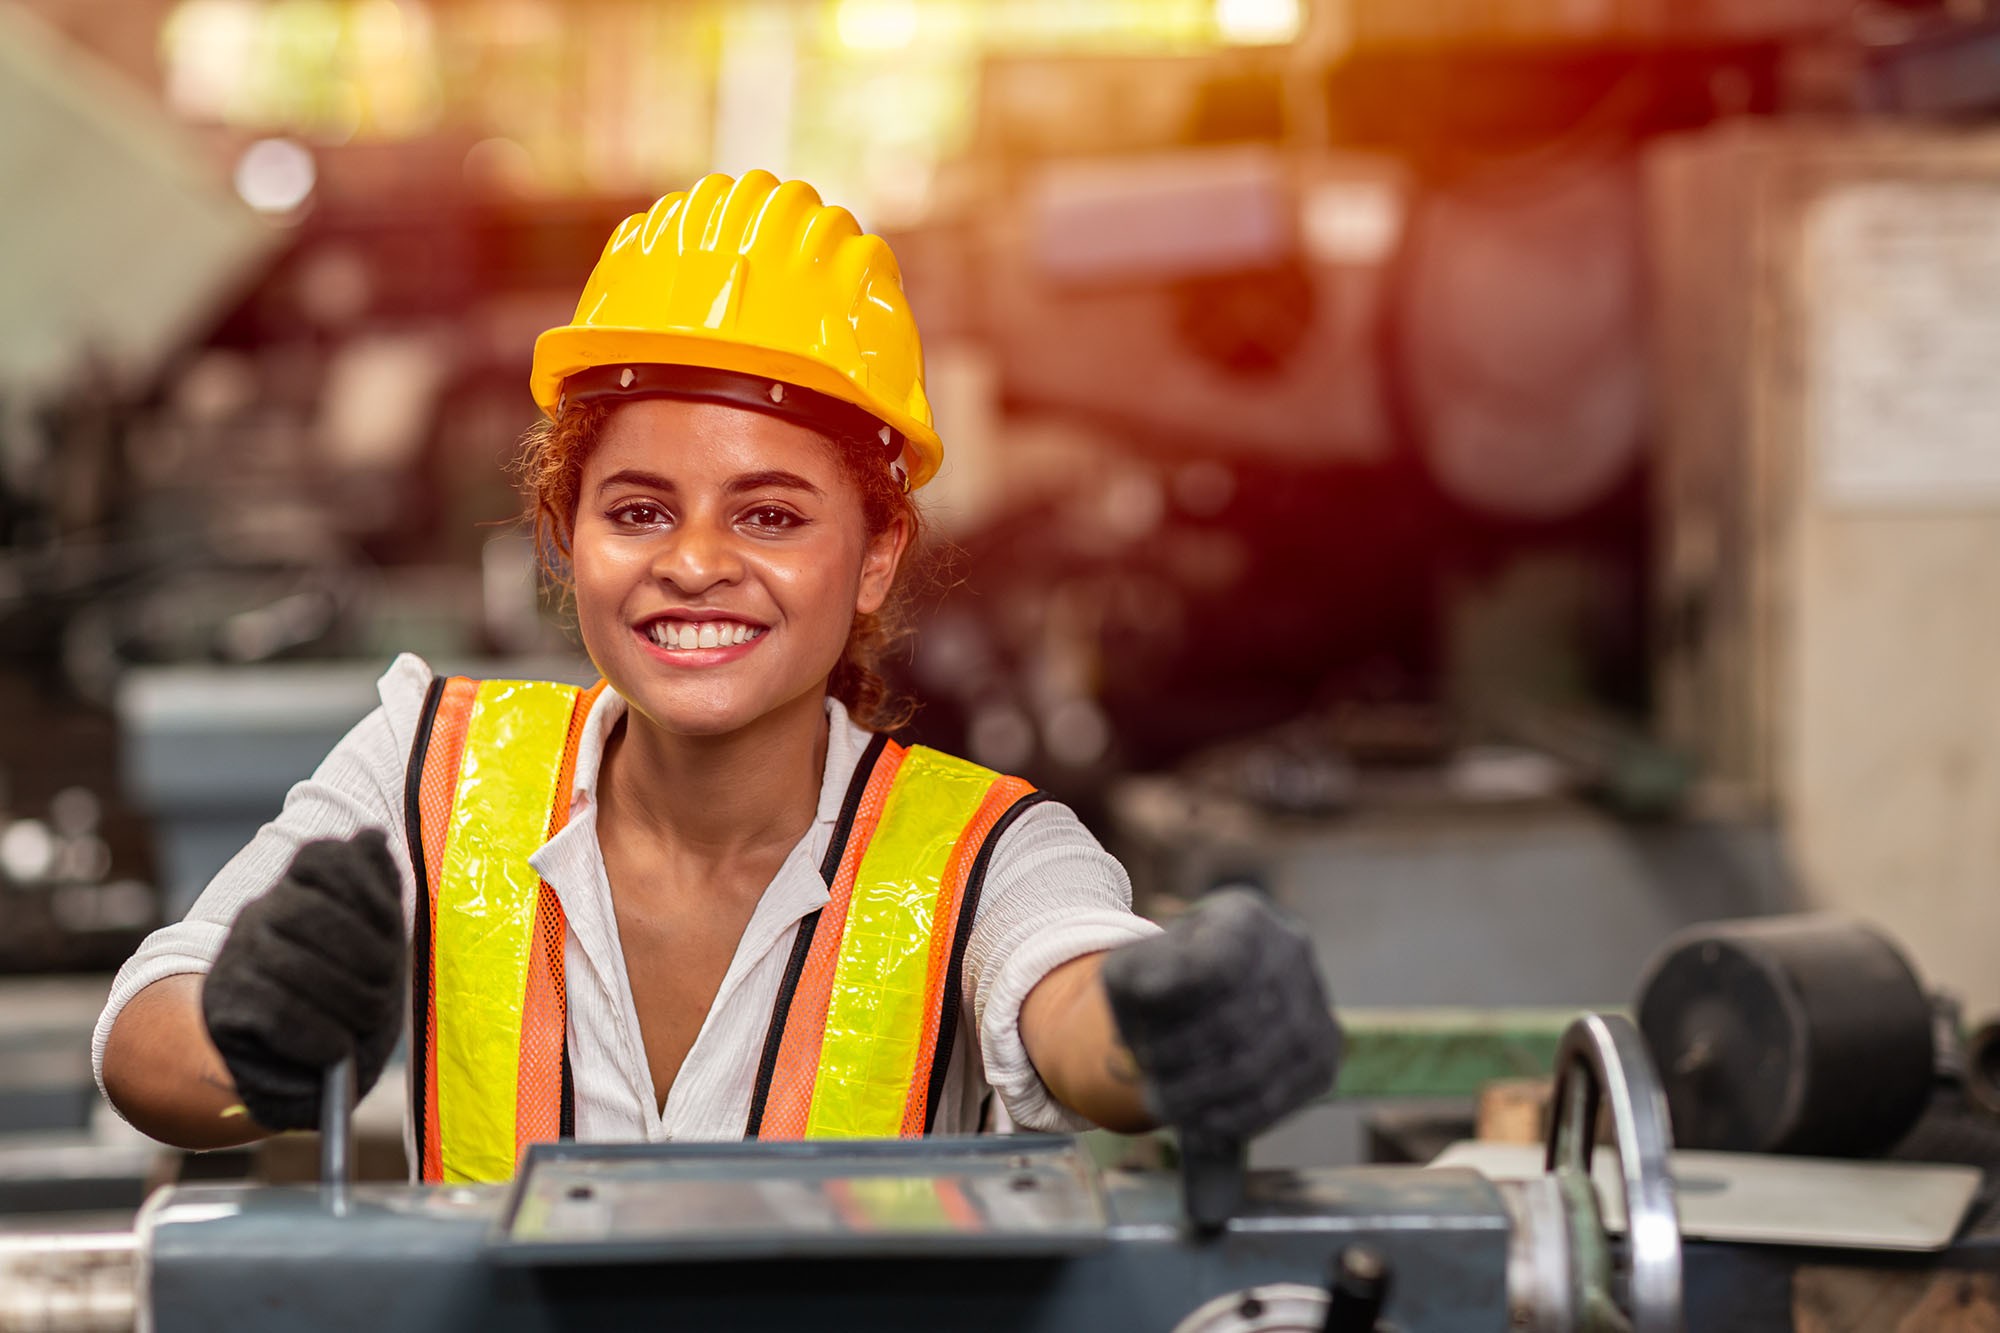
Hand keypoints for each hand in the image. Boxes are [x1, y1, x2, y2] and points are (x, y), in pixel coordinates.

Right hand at [201, 830, 405, 1131]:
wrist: (299, 1070)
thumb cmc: (348, 999)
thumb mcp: (377, 944)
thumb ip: (377, 889)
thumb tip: (371, 834)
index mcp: (299, 887)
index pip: (322, 855)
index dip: (366, 887)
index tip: (394, 929)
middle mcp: (260, 913)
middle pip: (309, 911)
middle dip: (363, 953)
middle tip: (386, 988)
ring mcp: (236, 958)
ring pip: (291, 963)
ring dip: (347, 999)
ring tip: (367, 1020)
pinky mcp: (225, 1007)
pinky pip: (275, 1012)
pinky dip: (318, 1035)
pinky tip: (335, 1048)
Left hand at [1101, 889, 1340, 1142]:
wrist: (1215, 988)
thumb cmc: (1166, 977)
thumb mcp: (1135, 966)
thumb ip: (1133, 982)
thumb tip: (1150, 1014)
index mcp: (1243, 918)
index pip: (1215, 967)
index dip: (1174, 1017)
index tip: (1139, 1043)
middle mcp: (1291, 951)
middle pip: (1236, 1023)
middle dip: (1182, 1065)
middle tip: (1147, 1086)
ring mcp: (1315, 1001)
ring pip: (1260, 1066)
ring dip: (1201, 1097)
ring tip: (1163, 1106)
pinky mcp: (1325, 1051)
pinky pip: (1284, 1096)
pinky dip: (1234, 1118)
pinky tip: (1199, 1123)